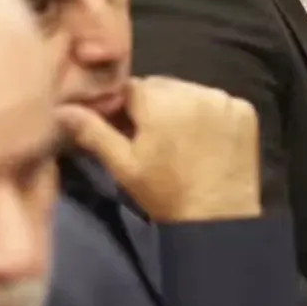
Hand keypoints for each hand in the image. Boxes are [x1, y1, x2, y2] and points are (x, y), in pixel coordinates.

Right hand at [57, 76, 260, 222]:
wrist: (219, 219)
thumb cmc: (165, 195)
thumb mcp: (124, 166)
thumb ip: (93, 132)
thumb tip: (62, 109)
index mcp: (159, 101)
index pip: (130, 87)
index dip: (123, 107)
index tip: (125, 129)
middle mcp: (193, 90)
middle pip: (161, 86)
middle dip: (153, 105)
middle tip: (152, 138)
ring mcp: (222, 99)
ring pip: (189, 91)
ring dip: (181, 107)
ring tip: (180, 140)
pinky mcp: (244, 109)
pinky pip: (217, 101)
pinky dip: (209, 113)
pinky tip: (206, 139)